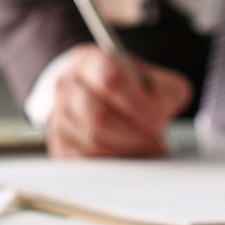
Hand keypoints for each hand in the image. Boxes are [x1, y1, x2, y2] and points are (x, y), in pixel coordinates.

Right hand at [47, 43, 191, 157]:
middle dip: (134, 134)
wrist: (92, 93)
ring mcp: (58, 116)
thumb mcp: (152, 78)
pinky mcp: (59, 144)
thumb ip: (166, 91)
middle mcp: (67, 86)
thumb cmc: (126, 86)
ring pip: (93, 142)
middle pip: (99, 116)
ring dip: (126, 150)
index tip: (159, 122)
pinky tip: (128, 154)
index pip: (110, 80)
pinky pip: (87, 160)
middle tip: (157, 141)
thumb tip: (161, 115)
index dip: (138, 104)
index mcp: (91, 61)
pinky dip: (113, 162)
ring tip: (146, 147)